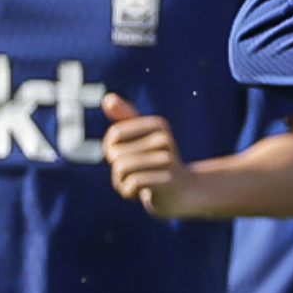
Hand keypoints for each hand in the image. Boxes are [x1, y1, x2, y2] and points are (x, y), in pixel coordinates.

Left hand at [103, 94, 187, 217]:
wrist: (185, 194)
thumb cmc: (157, 165)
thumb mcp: (141, 139)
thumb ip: (125, 118)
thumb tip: (108, 98)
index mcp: (158, 124)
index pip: (115, 134)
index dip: (110, 150)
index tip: (125, 157)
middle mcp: (165, 139)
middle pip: (116, 153)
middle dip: (117, 170)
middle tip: (134, 175)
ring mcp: (168, 160)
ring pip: (121, 168)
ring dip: (121, 182)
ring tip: (135, 185)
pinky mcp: (168, 181)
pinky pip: (132, 183)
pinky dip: (128, 192)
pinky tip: (139, 194)